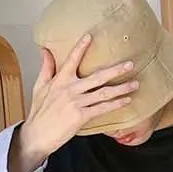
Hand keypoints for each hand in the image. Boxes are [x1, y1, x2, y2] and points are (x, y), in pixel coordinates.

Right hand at [9, 34, 137, 171]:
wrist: (37, 135)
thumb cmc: (39, 112)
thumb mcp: (39, 87)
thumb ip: (46, 68)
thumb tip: (44, 50)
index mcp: (60, 80)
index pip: (72, 60)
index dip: (81, 47)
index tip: (90, 36)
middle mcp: (70, 89)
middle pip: (97, 77)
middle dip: (116, 70)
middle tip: (130, 64)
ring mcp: (76, 103)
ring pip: (103, 93)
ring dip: (121, 88)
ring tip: (135, 84)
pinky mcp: (81, 116)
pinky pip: (102, 108)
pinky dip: (115, 104)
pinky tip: (126, 101)